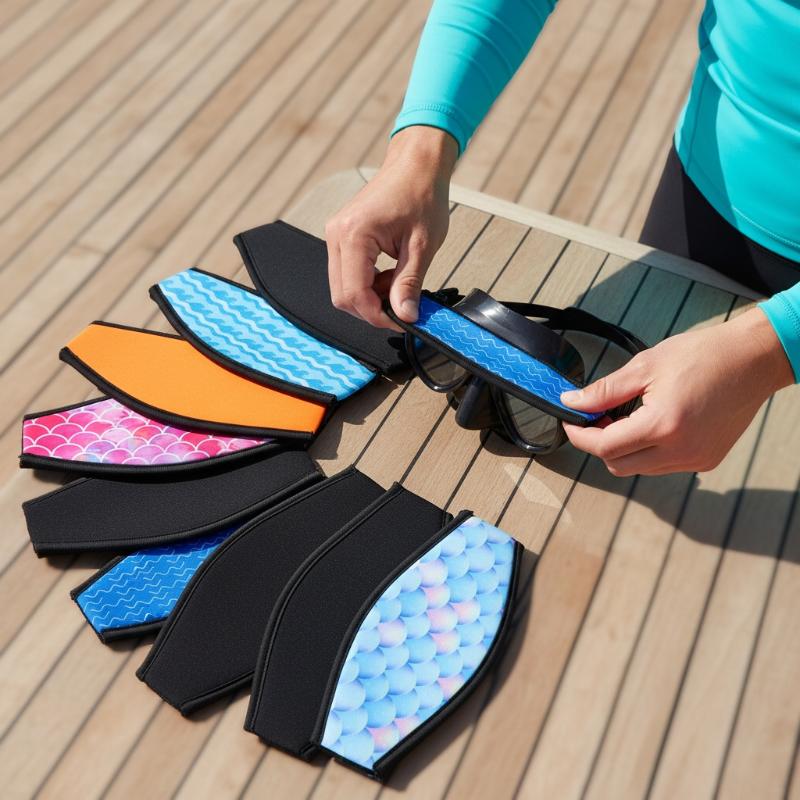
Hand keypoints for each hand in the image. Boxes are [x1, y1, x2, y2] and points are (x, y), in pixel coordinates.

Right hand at [325, 126, 457, 330]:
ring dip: (369, 296)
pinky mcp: (341, 236)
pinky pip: (345, 273)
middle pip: (342, 295)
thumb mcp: (422, 246)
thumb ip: (409, 283)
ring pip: (342, 287)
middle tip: (401, 307)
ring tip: (398, 284)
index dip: (377, 315)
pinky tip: (388, 274)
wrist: (416, 165)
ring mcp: (335, 235)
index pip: (355, 293)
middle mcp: (336, 234)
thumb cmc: (422, 195)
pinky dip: (366, 283)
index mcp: (354, 234)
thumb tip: (404, 316)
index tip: (401, 321)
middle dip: (371, 309)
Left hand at [560, 307, 794, 475]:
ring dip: (623, 449)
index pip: (604, 446)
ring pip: (639, 468)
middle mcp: (680, 451)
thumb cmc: (703, 356)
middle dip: (599, 444)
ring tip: (624, 417)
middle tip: (597, 416)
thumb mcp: (644, 367)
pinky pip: (662, 466)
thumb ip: (603, 391)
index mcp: (662, 426)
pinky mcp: (706, 461)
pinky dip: (647, 451)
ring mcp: (695, 460)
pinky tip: (650, 425)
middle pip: (617, 465)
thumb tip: (572, 403)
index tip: (570, 422)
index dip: (580, 435)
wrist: (752, 360)